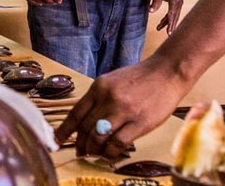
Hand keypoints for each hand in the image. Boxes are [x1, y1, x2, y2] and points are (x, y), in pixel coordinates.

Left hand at [55, 55, 189, 158]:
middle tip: (80, 151)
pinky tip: (110, 153)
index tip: (57, 140)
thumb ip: (98, 99)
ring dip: (94, 150)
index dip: (64, 130)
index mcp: (99, 87)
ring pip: (99, 137)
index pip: (76, 113)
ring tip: (95, 153)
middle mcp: (108, 98)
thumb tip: (84, 122)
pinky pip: (118, 143)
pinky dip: (111, 152)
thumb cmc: (139, 78)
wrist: (167, 72)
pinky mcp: (140, 122)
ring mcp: (124, 110)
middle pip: (86, 128)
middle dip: (81, 144)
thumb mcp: (112, 81)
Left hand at [151, 0, 182, 34]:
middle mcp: (179, 2)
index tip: (169, 33)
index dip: (169, 25)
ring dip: (168, 21)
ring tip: (160, 27)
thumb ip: (155, 3)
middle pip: (174, 17)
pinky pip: (174, 10)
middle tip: (166, 35)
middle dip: (169, 25)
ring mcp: (179, 1)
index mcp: (175, 1)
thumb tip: (151, 12)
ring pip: (174, 14)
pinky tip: (164, 19)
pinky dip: (169, 15)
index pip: (172, 16)